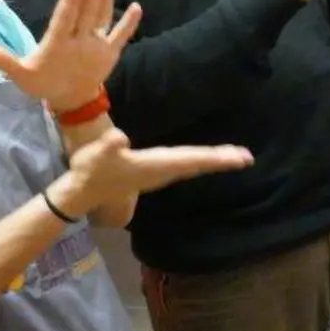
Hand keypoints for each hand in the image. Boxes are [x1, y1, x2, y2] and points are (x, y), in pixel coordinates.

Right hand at [0, 0, 140, 111]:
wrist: (74, 103)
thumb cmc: (44, 84)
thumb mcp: (21, 75)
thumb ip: (2, 60)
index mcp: (58, 47)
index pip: (65, 22)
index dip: (71, 3)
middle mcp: (80, 45)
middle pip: (87, 14)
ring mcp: (98, 48)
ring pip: (103, 18)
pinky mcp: (111, 52)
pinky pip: (122, 35)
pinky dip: (130, 23)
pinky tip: (137, 6)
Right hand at [69, 128, 253, 209]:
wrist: (82, 193)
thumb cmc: (90, 171)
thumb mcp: (96, 155)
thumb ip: (108, 146)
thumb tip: (119, 137)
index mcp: (156, 165)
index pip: (190, 160)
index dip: (213, 157)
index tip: (237, 157)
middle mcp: (163, 172)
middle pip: (197, 164)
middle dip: (221, 160)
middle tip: (247, 158)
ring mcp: (160, 174)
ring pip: (193, 166)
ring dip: (213, 161)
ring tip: (235, 157)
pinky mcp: (155, 173)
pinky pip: (185, 166)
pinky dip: (200, 161)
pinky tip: (208, 159)